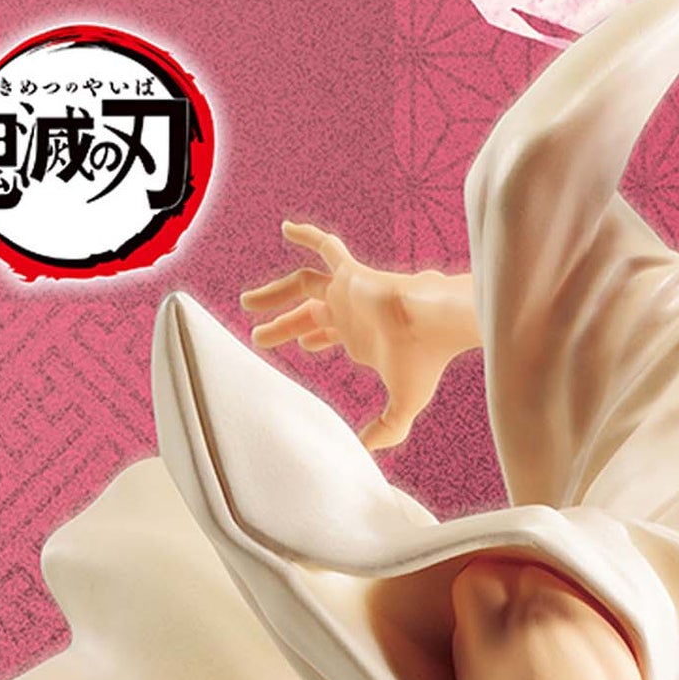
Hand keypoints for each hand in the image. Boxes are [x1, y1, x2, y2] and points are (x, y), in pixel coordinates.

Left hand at [239, 222, 464, 450]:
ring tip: (246, 302)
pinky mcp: (350, 273)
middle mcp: (351, 314)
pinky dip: (307, 236)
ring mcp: (348, 292)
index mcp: (362, 340)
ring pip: (302, 286)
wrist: (432, 326)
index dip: (314, 340)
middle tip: (259, 336)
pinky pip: (326, 247)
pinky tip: (285, 228)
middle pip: (308, 316)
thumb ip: (386, 428)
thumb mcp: (402, 405)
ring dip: (274, 293)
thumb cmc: (422, 363)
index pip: (331, 336)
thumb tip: (369, 451)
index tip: (303, 346)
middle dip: (284, 327)